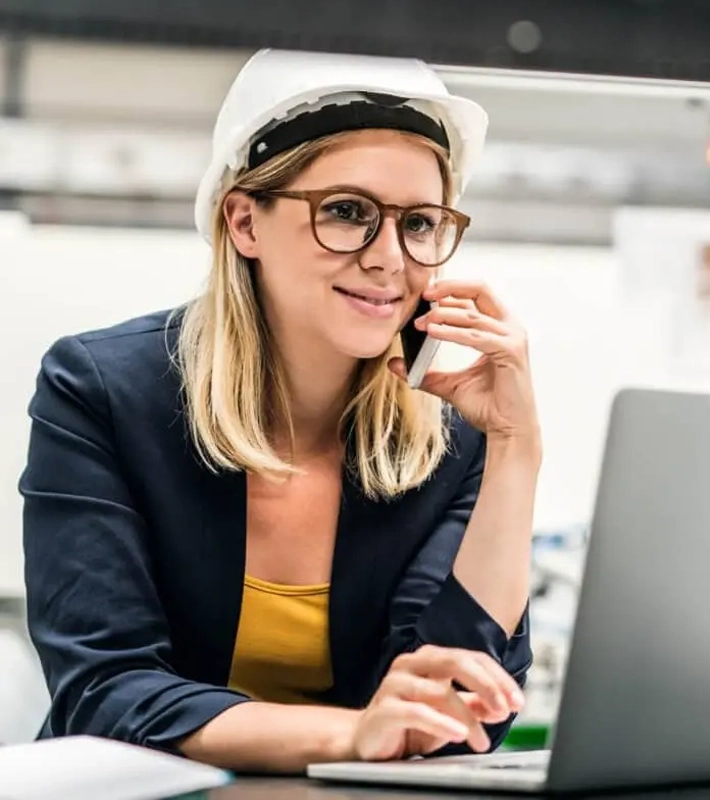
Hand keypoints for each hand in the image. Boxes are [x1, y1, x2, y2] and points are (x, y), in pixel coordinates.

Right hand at [350, 645, 524, 761]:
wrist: (368, 742)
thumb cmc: (409, 724)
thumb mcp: (449, 714)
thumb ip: (474, 706)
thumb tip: (502, 705)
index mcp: (429, 659)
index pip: (470, 658)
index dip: (497, 678)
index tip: (517, 701)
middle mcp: (411, 664)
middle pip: (456, 663)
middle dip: (487, 685)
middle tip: (506, 709)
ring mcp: (395, 683)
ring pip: (440, 691)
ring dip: (468, 718)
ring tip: (482, 741)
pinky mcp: (384, 709)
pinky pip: (417, 712)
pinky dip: (441, 723)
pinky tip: (457, 734)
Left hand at [390, 280, 538, 443]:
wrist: (508, 431)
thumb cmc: (487, 406)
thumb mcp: (449, 385)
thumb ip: (425, 372)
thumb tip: (394, 363)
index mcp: (499, 328)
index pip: (474, 296)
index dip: (449, 290)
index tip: (423, 296)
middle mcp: (510, 328)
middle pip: (481, 289)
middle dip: (450, 287)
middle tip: (423, 296)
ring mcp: (513, 338)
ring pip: (473, 314)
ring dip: (443, 315)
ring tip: (420, 323)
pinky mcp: (511, 352)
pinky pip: (476, 336)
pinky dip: (453, 333)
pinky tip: (433, 333)